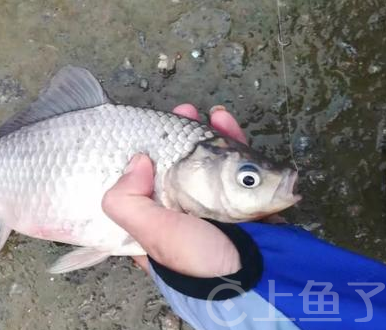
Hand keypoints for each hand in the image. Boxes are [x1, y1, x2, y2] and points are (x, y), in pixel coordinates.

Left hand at [101, 104, 246, 276]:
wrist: (261, 275)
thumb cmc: (200, 259)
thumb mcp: (153, 234)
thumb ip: (127, 202)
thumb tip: (135, 162)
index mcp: (157, 225)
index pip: (144, 185)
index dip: (144, 156)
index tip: (148, 131)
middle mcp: (186, 215)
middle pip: (178, 167)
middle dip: (179, 137)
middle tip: (181, 113)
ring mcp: (217, 206)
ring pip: (209, 161)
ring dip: (206, 133)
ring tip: (203, 112)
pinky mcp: (246, 198)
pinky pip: (237, 163)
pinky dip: (232, 140)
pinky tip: (226, 121)